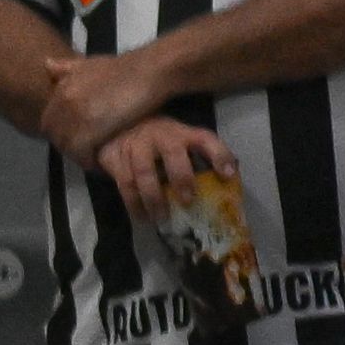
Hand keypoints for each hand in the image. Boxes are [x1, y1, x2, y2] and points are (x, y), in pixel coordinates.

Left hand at [38, 48, 176, 161]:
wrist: (152, 70)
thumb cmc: (128, 68)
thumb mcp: (93, 63)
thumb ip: (69, 69)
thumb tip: (47, 64)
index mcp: (62, 87)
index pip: (48, 120)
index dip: (61, 132)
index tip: (76, 138)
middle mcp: (63, 100)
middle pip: (54, 135)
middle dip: (67, 145)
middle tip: (85, 151)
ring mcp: (75, 115)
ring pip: (66, 145)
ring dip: (78, 154)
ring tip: (93, 158)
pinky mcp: (89, 130)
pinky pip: (80, 153)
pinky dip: (88, 160)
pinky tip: (100, 162)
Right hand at [94, 114, 234, 222]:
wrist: (116, 126)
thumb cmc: (158, 140)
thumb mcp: (180, 141)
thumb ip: (202, 156)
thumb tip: (230, 177)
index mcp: (182, 132)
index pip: (205, 139)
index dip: (218, 155)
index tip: (228, 175)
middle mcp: (160, 135)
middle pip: (172, 153)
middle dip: (181, 178)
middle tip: (187, 201)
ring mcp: (135, 145)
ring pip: (143, 172)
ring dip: (153, 198)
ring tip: (161, 219)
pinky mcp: (114, 157)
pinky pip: (123, 183)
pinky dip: (132, 203)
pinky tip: (141, 218)